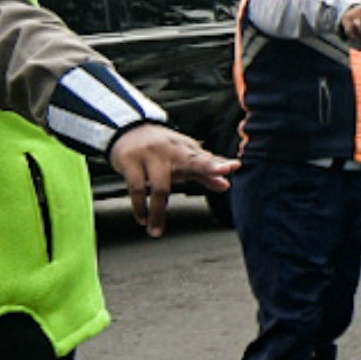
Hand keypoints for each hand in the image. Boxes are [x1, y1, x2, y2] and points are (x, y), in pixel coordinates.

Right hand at [107, 123, 235, 236]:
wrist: (129, 129)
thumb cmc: (163, 148)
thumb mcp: (184, 158)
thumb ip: (205, 173)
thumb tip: (226, 185)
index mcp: (185, 150)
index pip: (204, 158)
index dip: (217, 164)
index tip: (231, 168)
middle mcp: (170, 150)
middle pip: (189, 163)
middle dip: (205, 170)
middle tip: (219, 176)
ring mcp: (149, 155)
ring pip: (160, 187)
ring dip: (157, 213)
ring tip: (156, 230)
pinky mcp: (130, 161)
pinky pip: (137, 188)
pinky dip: (140, 207)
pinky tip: (143, 219)